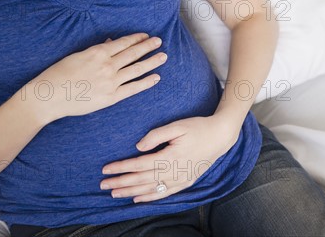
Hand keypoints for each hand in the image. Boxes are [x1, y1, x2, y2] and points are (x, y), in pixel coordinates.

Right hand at [18, 33, 166, 123]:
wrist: (49, 96)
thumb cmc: (59, 74)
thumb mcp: (78, 56)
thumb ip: (97, 50)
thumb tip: (111, 43)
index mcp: (98, 52)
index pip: (123, 43)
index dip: (136, 38)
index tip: (145, 35)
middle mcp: (107, 65)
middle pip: (133, 53)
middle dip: (148, 46)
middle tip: (159, 41)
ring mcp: (111, 82)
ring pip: (137, 69)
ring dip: (152, 61)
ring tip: (163, 56)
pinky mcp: (111, 97)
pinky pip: (133, 88)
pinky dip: (146, 82)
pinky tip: (156, 77)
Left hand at [99, 114, 240, 202]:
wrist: (220, 136)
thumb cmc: (198, 127)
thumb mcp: (178, 125)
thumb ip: (156, 135)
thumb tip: (138, 147)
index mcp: (171, 156)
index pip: (140, 165)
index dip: (122, 168)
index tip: (106, 169)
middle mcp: (175, 171)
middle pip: (142, 180)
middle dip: (121, 182)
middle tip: (103, 184)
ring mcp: (181, 179)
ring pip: (151, 189)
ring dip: (131, 192)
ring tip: (114, 193)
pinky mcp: (186, 181)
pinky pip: (164, 193)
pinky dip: (150, 197)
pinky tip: (137, 199)